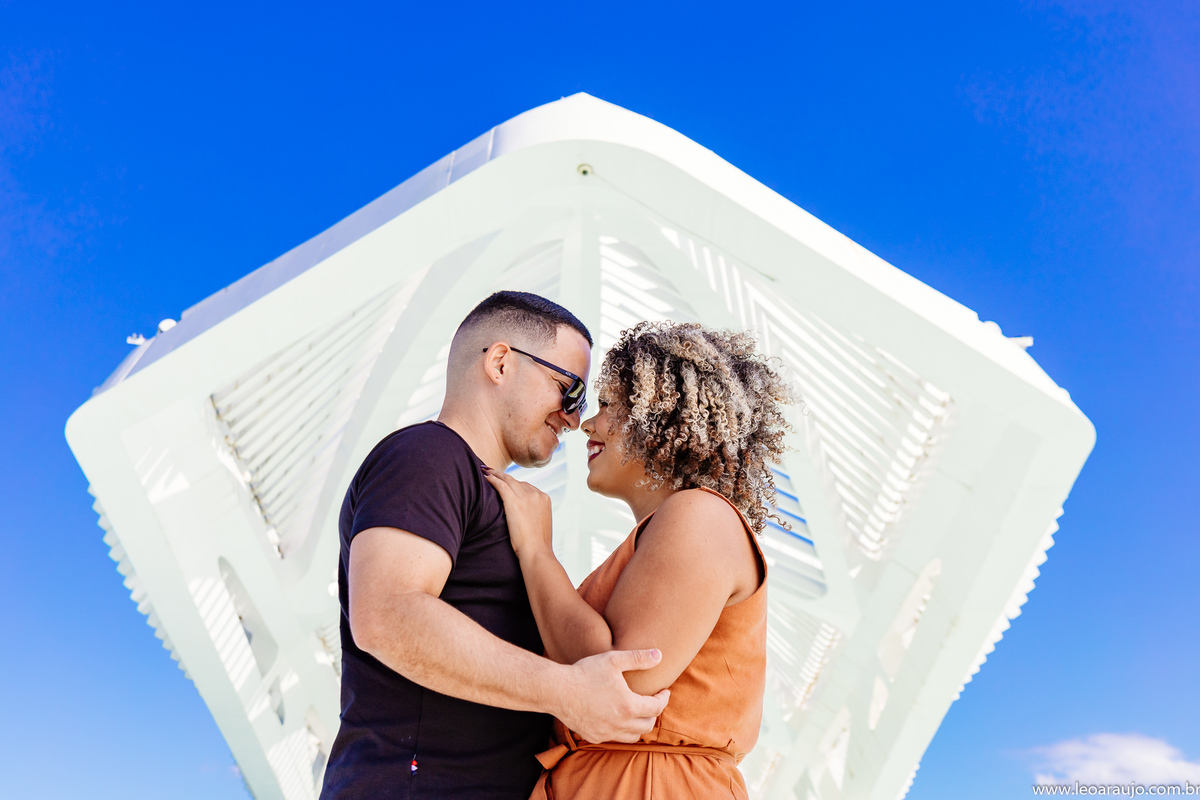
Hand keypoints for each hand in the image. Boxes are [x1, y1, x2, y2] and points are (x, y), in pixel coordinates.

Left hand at [482, 467, 553, 558]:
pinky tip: (485, 476)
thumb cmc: (536, 546)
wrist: (536, 552)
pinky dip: (492, 479)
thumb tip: (526, 518)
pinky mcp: (514, 501)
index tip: (505, 483)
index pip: (527, 487)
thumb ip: (534, 516)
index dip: (514, 485)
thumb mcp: (540, 526)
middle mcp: (537, 494)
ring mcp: (526, 496)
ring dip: (496, 475)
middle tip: (492, 472)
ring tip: (486, 471)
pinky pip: (501, 485)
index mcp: (545, 499)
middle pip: (517, 482)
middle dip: (504, 477)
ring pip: (508, 480)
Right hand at [556, 649, 670, 742]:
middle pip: (647, 725)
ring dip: (639, 725)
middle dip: (653, 713)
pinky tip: (617, 718)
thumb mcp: (614, 660)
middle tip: (652, 701)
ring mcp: (606, 733)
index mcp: (628, 706)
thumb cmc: (585, 672)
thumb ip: (638, 658)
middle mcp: (619, 725)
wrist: (557, 690)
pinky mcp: (593, 736)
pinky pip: (614, 738)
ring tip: (638, 712)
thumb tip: (659, 655)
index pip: (656, 708)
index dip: (663, 699)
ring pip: (632, 736)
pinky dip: (621, 730)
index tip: (664, 691)